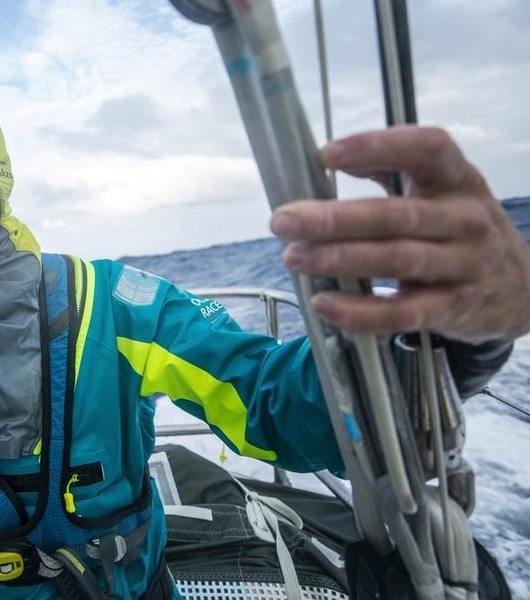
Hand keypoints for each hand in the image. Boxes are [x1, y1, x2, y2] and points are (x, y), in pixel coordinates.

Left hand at [269, 126, 529, 342]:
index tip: (326, 154)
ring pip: (398, 259)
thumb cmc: (459, 232)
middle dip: (335, 218)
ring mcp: (464, 266)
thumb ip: (390, 173)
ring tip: (294, 257)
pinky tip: (324, 304)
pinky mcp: (455, 309)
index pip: (428, 149)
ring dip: (340, 259)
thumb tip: (326, 160)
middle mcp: (466, 219)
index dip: (377, 147)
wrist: (522, 290)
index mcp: (458, 180)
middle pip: (398, 214)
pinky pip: (404, 312)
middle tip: (283, 220)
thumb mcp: (440, 193)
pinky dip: (361, 312)